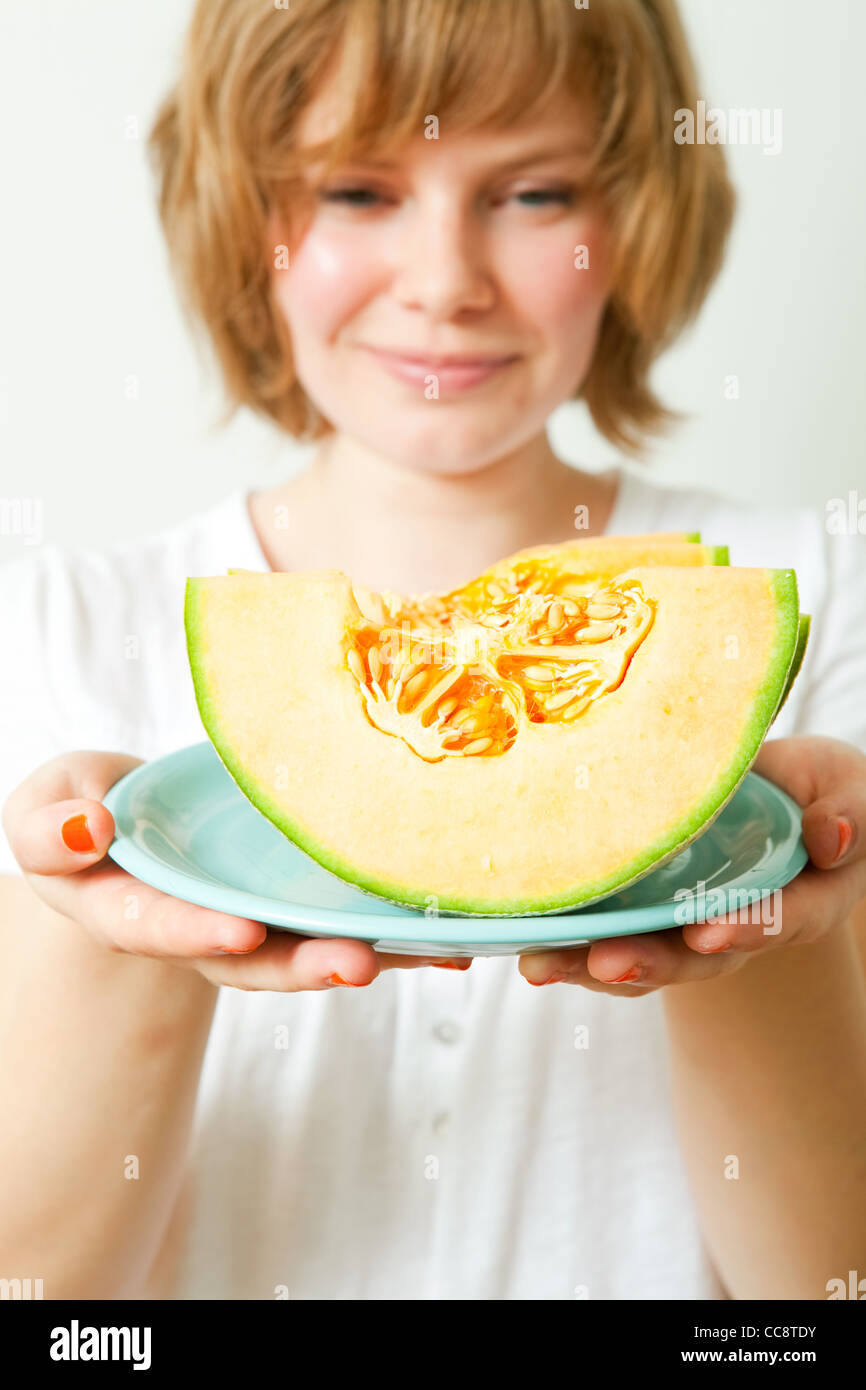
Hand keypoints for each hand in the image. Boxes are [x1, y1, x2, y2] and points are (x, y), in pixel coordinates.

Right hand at [2, 751, 465, 989]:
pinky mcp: (301, 899)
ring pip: (318, 943)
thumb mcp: (44, 811)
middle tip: (355, 966)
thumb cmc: (84, 813)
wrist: (131, 819)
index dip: (199, 932)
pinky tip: (459, 934)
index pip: (164, 927)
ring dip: (377, 953)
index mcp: (137, 913)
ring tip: (437, 952)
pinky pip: (353, 916)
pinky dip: (405, 933)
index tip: (239, 930)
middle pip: (258, 958)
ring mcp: (260, 916)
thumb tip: (85, 830)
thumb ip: (48, 828)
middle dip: (306, 965)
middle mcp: (208, 928)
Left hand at [518, 735, 865, 994]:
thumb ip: (848, 813)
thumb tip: (832, 836)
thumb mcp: (848, 792)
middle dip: (648, 963)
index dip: (746, 926)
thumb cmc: (820, 793)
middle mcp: (736, 924)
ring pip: (639, 953)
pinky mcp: (642, 908)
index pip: (776, 919)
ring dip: (587, 963)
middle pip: (692, 957)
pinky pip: (605, 930)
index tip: (711, 928)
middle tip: (606, 963)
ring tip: (541, 964)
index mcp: (798, 900)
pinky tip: (521, 938)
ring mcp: (684, 921)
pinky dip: (565, 938)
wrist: (778, 795)